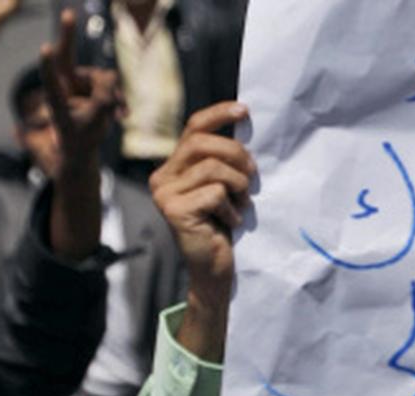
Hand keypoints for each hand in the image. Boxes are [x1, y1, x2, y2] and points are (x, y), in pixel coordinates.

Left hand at [40, 9, 120, 164]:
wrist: (82, 148)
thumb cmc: (80, 139)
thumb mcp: (95, 123)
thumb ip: (104, 99)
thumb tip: (113, 75)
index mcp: (55, 99)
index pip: (51, 79)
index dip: (49, 64)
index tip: (46, 49)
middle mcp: (65, 86)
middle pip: (67, 56)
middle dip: (68, 34)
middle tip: (67, 13)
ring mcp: (79, 84)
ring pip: (102, 78)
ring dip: (113, 95)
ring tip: (117, 115)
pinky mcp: (93, 85)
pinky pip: (111, 85)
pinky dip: (118, 99)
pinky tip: (122, 115)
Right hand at [150, 101, 253, 301]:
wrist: (214, 267)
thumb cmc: (223, 225)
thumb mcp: (223, 187)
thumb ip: (222, 161)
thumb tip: (242, 124)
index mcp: (173, 167)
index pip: (193, 128)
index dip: (218, 114)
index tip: (243, 110)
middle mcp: (162, 177)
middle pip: (203, 143)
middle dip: (236, 154)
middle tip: (253, 175)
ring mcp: (164, 194)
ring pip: (213, 168)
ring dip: (238, 186)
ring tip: (241, 203)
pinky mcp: (174, 210)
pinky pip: (215, 193)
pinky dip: (232, 208)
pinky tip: (230, 222)